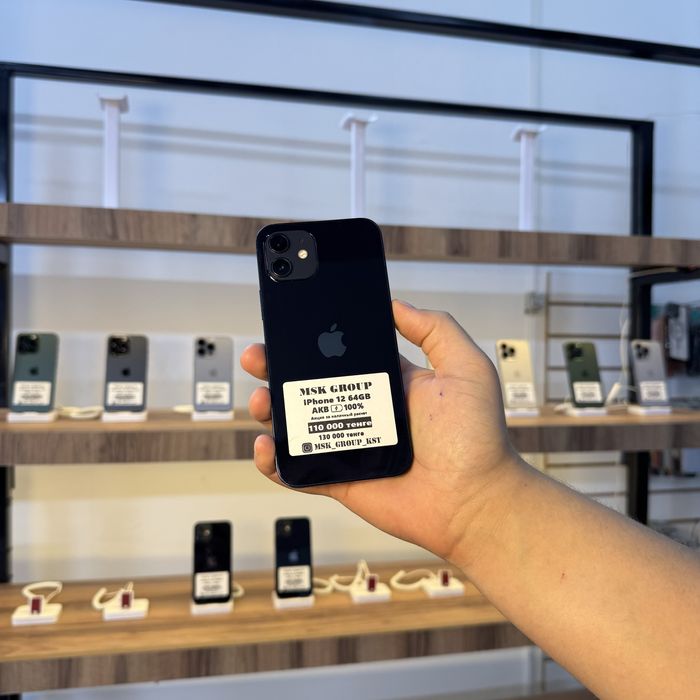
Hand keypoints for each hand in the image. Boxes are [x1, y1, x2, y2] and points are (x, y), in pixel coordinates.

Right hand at [241, 300, 522, 565]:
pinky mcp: (340, 479)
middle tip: (259, 358)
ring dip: (269, 410)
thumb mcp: (465, 367)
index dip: (311, 343)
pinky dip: (274, 461)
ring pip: (296, 424)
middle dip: (278, 369)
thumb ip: (434, 329)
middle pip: (309, 387)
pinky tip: (266, 446)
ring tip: (260, 400)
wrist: (475, 501)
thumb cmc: (477, 437)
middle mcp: (365, 412)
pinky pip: (297, 470)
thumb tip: (396, 304)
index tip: (288, 328)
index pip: (339, 356)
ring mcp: (350, 446)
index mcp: (388, 383)